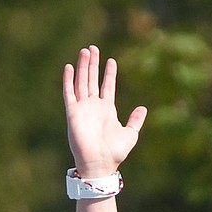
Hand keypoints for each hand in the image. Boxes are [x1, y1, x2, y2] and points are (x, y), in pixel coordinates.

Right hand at [63, 47, 146, 177]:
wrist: (100, 163)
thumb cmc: (115, 152)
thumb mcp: (130, 134)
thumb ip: (135, 120)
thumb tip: (143, 108)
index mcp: (106, 110)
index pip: (107, 86)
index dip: (109, 73)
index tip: (111, 61)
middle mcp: (93, 107)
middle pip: (91, 80)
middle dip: (92, 64)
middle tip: (93, 48)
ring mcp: (82, 109)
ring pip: (81, 82)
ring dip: (82, 66)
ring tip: (85, 51)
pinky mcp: (72, 113)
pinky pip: (69, 93)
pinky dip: (68, 80)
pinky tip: (69, 67)